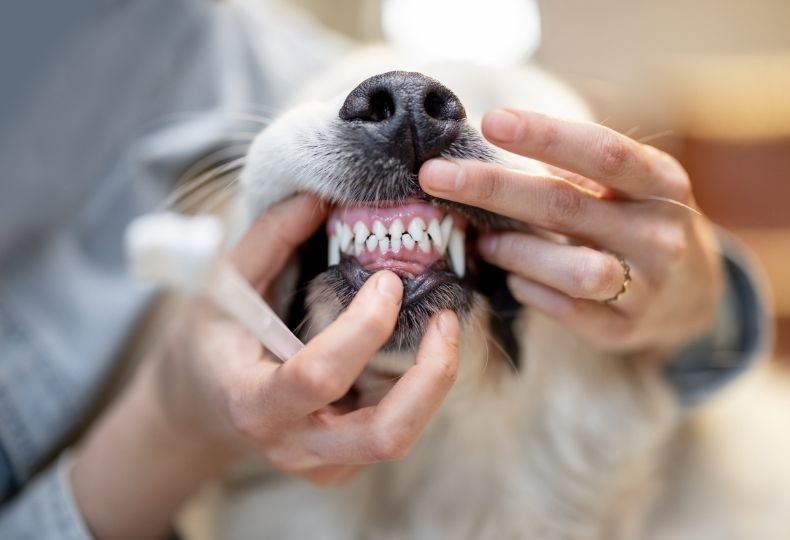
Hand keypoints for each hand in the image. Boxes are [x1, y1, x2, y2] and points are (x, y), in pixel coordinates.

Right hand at [157, 194, 459, 482]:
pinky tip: (415, 350)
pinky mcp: (344, 465)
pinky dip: (417, 391)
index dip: (363, 327)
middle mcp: (293, 445)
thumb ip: (269, 239)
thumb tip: (318, 197)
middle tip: (446, 319)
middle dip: (431, 376)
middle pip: (384, 435)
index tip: (387, 280)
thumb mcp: (224, 285)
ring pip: (400, 438)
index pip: (317, 376)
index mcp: (252, 402)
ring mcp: (322, 464)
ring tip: (443, 328)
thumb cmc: (211, 342)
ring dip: (434, 383)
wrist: (201, 407)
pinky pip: (394, 432)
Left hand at [419, 109, 722, 354]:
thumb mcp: (626, 186)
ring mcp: (647, 287)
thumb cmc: (638, 221)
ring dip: (513, 251)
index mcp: (663, 183)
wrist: (693, 294)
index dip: (546, 135)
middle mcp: (661, 234)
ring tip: (482, 240)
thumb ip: (573, 170)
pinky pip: (565, 310)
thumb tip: (489, 144)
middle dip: (493, 188)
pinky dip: (528, 290)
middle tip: (434, 176)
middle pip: (567, 206)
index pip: (603, 152)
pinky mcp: (624, 329)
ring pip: (571, 269)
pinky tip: (512, 277)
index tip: (490, 121)